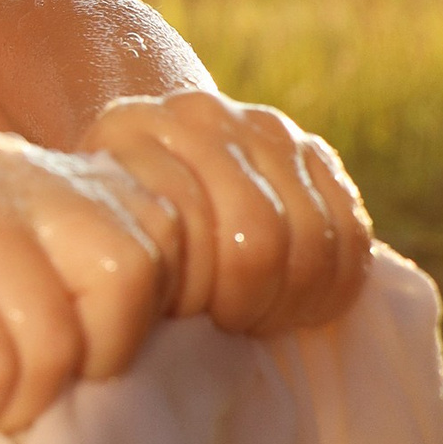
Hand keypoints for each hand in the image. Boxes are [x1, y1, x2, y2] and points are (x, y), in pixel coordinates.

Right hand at [0, 145, 168, 437]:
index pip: (169, 236)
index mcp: (58, 181)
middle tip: (27, 385)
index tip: (81, 363)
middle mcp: (11, 176)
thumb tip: (196, 353)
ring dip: (17, 397)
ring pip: (54, 334)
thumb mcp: (28, 302)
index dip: (137, 324)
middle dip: (90, 359)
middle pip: (128, 274)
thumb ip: (97, 298)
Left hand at [82, 90, 369, 335]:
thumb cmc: (116, 230)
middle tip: (228, 322)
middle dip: (247, 301)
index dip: (191, 295)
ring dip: (290, 298)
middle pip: (257, 240)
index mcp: (131, 133)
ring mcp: (262, 126)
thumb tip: (137, 327)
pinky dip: (333, 284)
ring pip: (309, 238)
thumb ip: (110, 265)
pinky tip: (301, 305)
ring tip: (259, 316)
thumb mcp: (93, 240)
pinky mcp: (313, 150)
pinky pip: (349, 232)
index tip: (180, 317)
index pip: (184, 234)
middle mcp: (200, 116)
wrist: (149, 162)